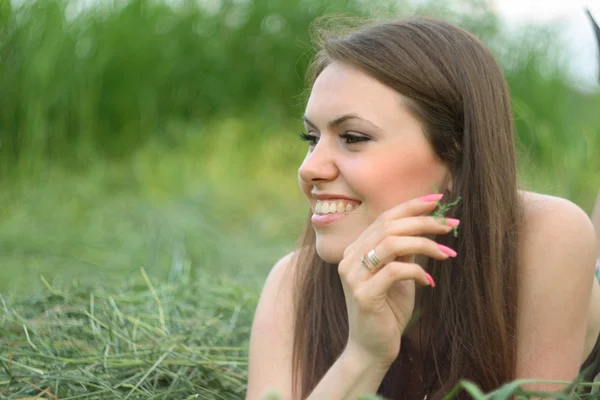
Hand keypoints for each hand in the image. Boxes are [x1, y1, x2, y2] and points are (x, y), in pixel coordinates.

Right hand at [338, 194, 457, 365]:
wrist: (372, 348)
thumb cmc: (387, 310)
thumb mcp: (398, 274)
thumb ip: (404, 251)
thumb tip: (427, 225)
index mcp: (355, 249)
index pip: (384, 217)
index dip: (411, 206)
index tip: (438, 200)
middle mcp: (349, 258)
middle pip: (389, 226)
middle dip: (424, 222)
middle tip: (451, 226)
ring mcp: (353, 276)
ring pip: (392, 243)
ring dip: (425, 244)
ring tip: (447, 254)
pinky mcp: (363, 295)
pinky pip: (395, 271)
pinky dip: (417, 272)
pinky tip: (429, 281)